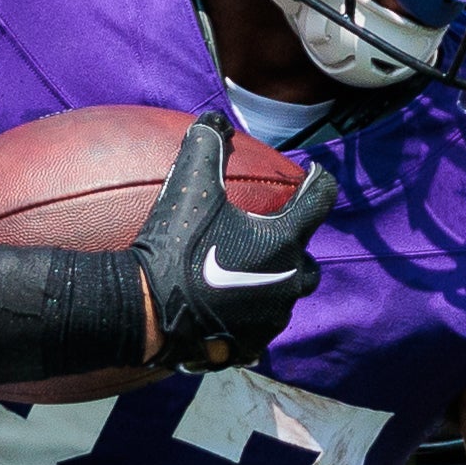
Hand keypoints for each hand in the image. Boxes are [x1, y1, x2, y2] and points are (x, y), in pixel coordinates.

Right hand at [135, 116, 333, 371]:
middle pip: (307, 257)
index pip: (319, 200)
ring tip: (249, 270)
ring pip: (285, 295)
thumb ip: (206, 146)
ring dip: (274, 280)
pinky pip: (261, 325)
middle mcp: (288, 281)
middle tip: (272, 232)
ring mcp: (272, 318)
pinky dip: (252, 312)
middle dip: (296, 244)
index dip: (318, 182)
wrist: (146, 313)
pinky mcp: (252, 344)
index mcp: (284, 240)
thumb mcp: (188, 186)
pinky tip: (231, 306)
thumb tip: (214, 120)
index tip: (313, 174)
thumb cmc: (173, 246)